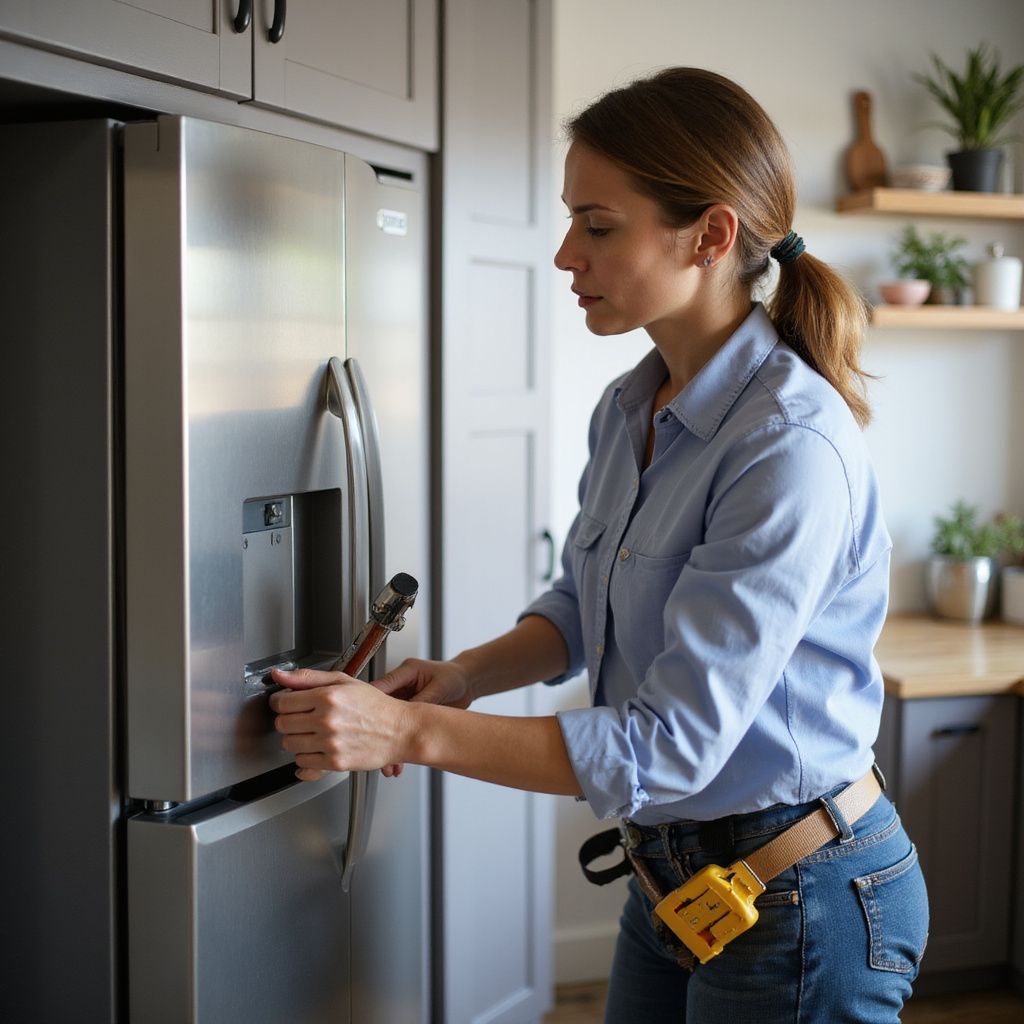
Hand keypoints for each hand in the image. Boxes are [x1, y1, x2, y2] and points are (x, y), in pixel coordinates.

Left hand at [269, 667, 413, 782]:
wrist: (400, 730)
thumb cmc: (375, 706)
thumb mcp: (344, 681)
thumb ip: (307, 677)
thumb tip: (278, 675)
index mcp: (327, 696)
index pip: (281, 702)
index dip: (281, 702)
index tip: (288, 703)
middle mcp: (326, 720)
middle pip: (282, 724)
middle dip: (289, 720)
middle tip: (304, 717)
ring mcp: (330, 743)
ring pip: (289, 744)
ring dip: (297, 739)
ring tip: (315, 732)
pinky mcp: (334, 762)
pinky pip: (302, 763)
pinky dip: (307, 756)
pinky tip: (320, 746)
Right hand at [372, 658, 473, 776]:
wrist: (468, 683)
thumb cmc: (456, 678)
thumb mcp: (440, 687)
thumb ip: (422, 701)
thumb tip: (408, 718)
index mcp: (406, 671)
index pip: (380, 688)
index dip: (370, 706)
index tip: (367, 723)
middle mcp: (402, 685)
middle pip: (381, 709)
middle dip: (378, 732)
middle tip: (379, 750)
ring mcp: (405, 699)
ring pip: (389, 723)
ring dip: (389, 743)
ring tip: (391, 763)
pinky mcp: (410, 713)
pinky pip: (400, 730)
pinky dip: (400, 746)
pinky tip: (400, 760)